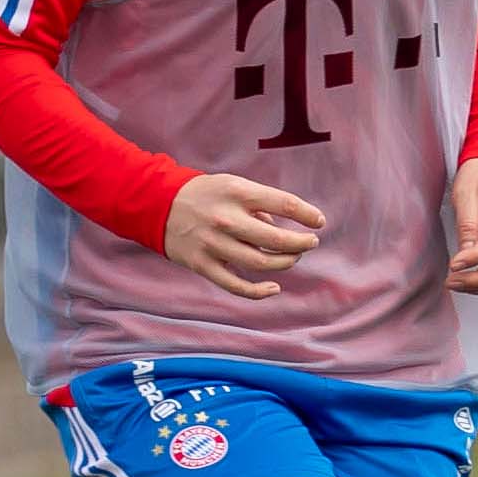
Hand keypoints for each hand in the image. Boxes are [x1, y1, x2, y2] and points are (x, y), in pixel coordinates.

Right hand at [164, 172, 324, 298]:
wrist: (158, 205)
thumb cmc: (205, 194)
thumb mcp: (233, 185)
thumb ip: (260, 204)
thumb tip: (285, 229)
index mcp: (238, 193)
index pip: (284, 203)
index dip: (307, 214)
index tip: (318, 222)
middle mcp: (227, 219)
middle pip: (277, 239)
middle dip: (301, 243)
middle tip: (310, 243)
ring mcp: (214, 244)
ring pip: (261, 263)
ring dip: (285, 263)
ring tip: (293, 257)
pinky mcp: (204, 265)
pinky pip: (237, 286)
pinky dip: (260, 291)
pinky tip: (274, 287)